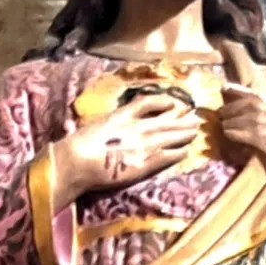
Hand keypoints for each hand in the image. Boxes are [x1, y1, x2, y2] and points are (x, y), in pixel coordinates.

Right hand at [55, 93, 199, 199]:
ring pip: (171, 135)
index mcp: (121, 115)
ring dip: (185, 133)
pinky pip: (168, 156)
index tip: (173, 103)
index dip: (162, 102)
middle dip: (181, 120)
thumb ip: (87, 125)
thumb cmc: (75, 145)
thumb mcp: (84, 128)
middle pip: (165, 120)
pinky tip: (187, 151)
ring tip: (196, 131)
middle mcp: (136, 126)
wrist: (78, 161)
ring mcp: (143, 144)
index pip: (147, 103)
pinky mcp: (146, 162)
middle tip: (195, 118)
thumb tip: (69, 125)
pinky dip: (179, 153)